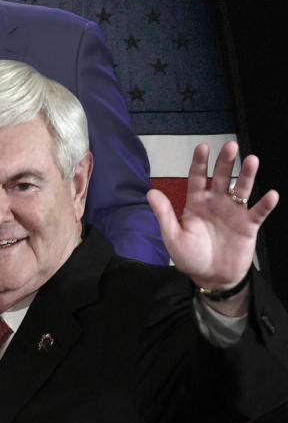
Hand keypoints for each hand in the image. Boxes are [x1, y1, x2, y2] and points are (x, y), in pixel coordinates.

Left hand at [146, 141, 277, 289]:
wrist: (210, 277)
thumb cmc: (190, 257)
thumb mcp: (172, 236)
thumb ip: (164, 214)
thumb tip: (150, 192)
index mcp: (196, 203)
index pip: (197, 178)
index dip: (199, 163)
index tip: (202, 147)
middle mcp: (215, 203)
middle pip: (220, 178)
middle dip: (225, 162)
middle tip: (230, 145)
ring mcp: (233, 213)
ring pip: (241, 189)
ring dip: (247, 175)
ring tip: (252, 160)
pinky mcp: (248, 226)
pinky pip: (258, 212)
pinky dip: (265, 204)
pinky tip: (271, 194)